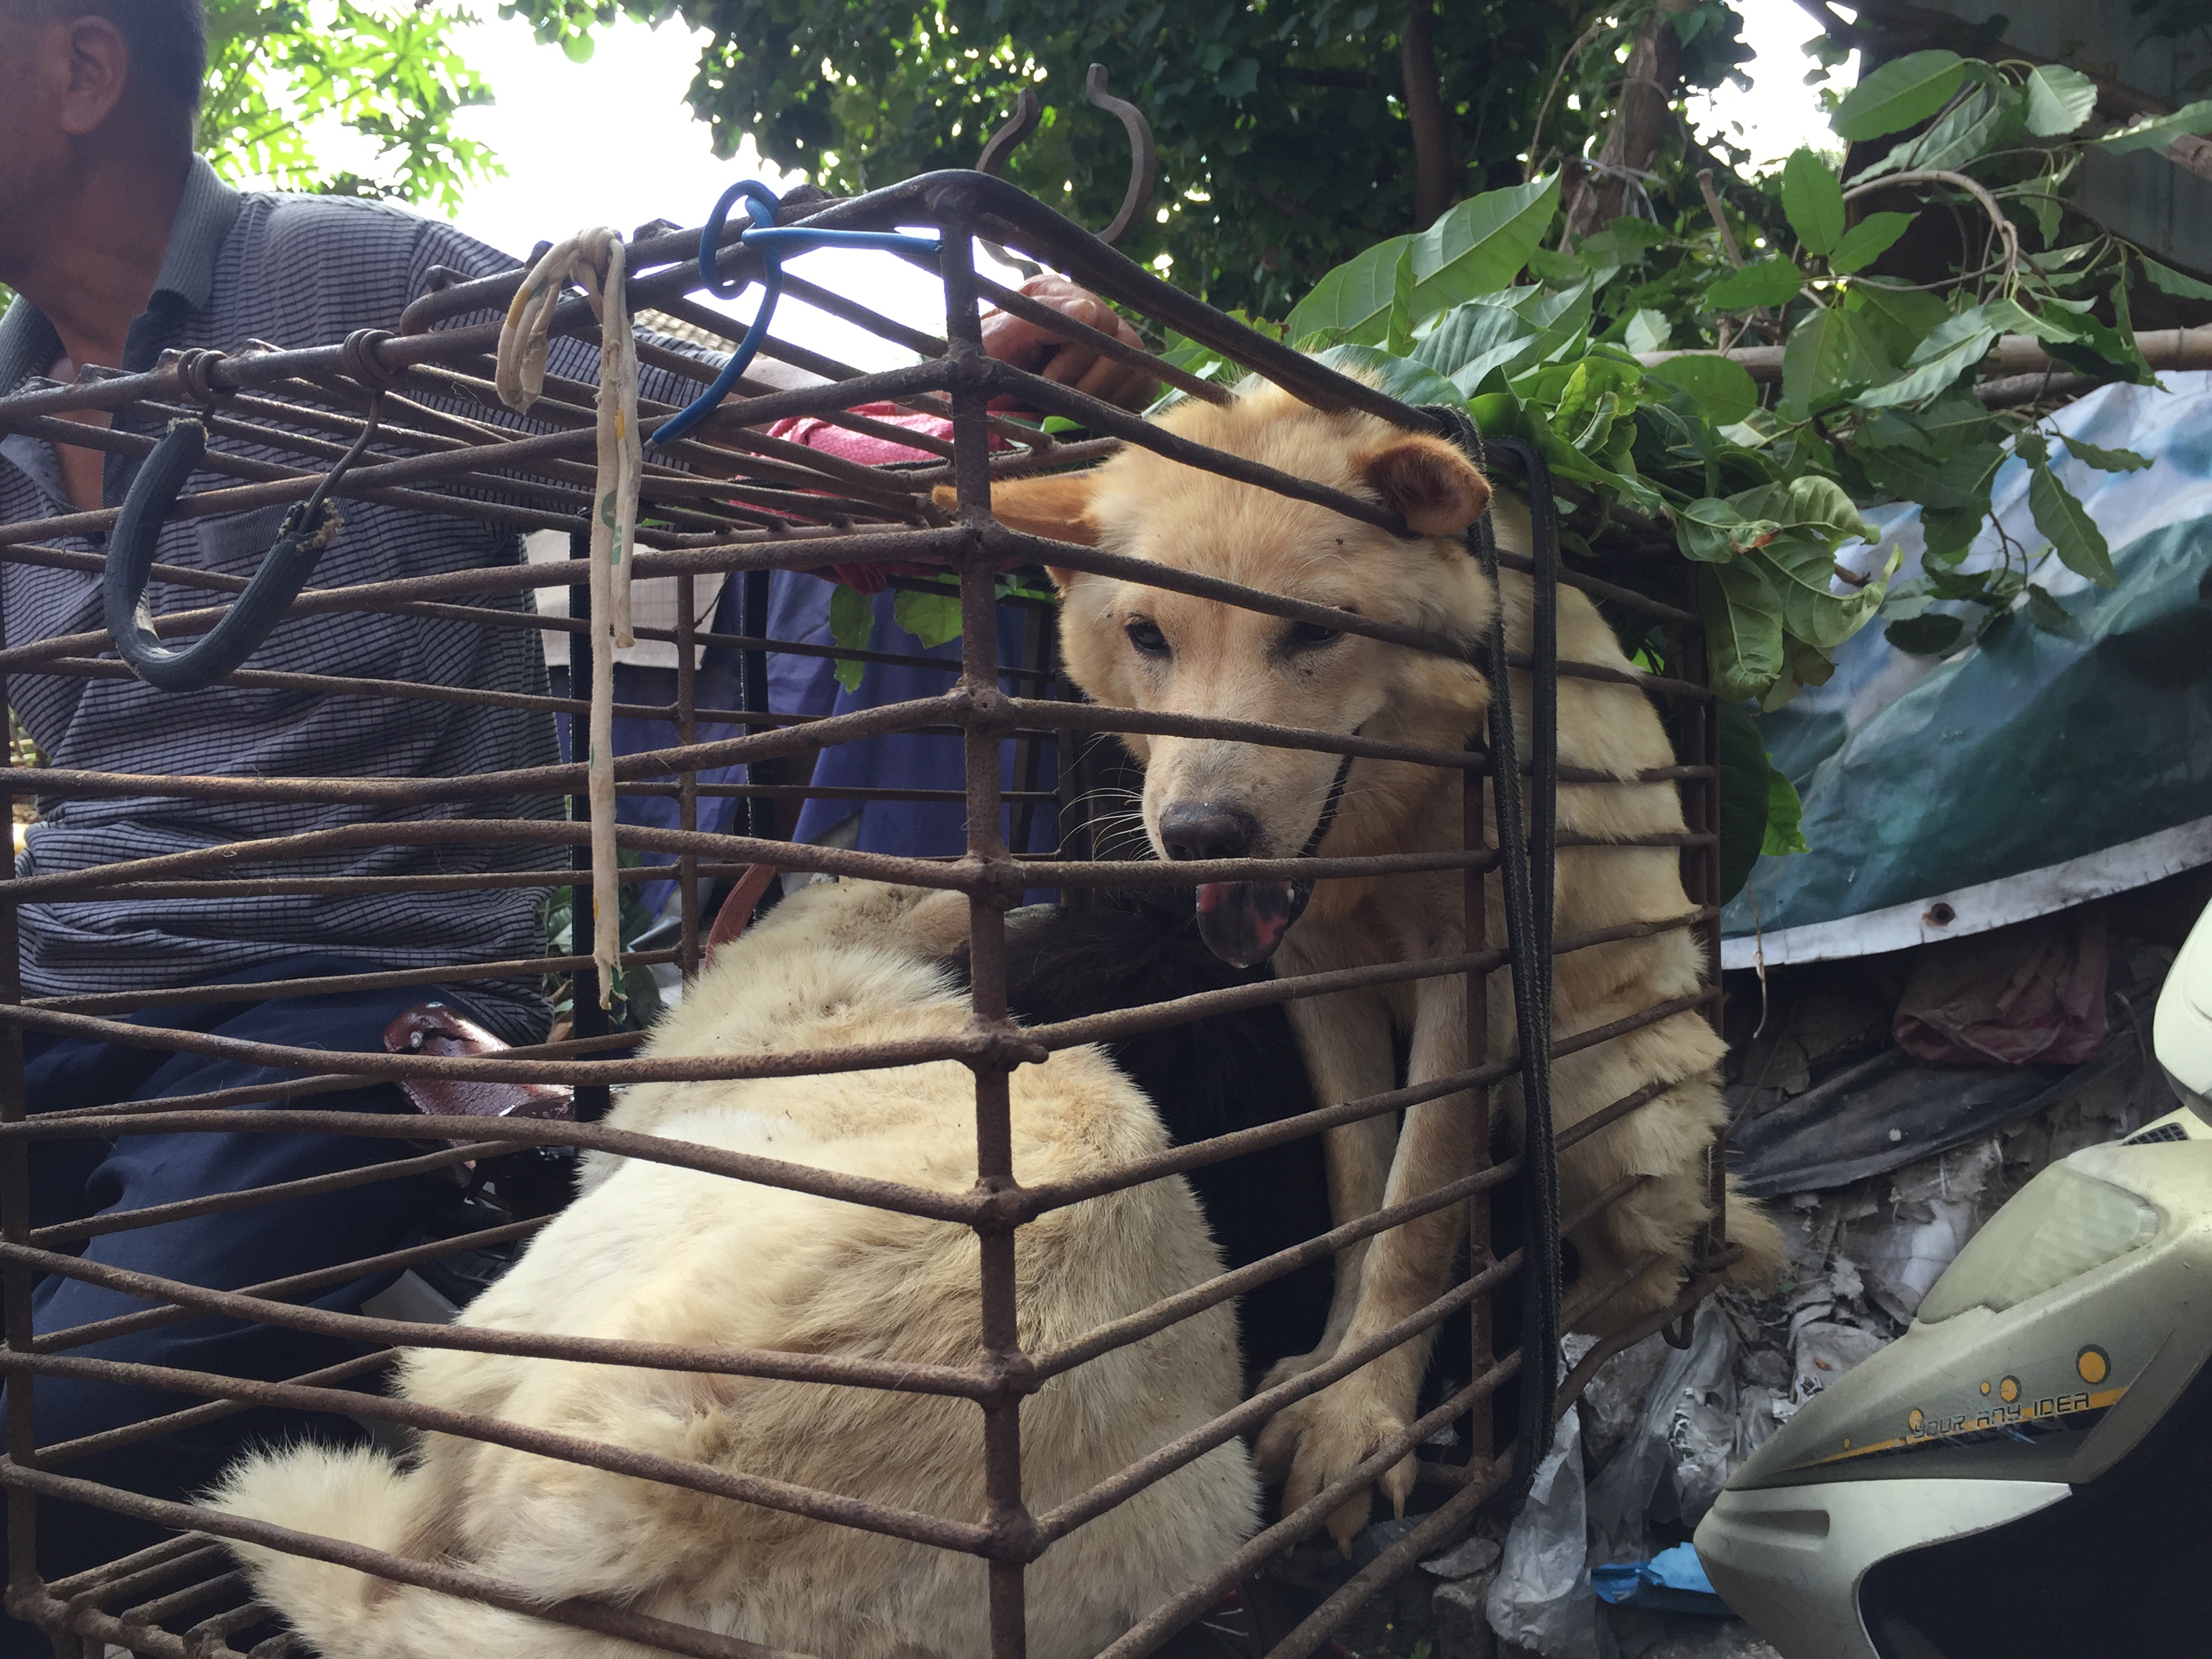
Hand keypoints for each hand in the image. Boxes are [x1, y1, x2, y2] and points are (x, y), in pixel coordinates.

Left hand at [979, 275, 1158, 411]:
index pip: (1095, 318)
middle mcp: (1089, 308)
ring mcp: (1112, 337)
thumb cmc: (983, 369)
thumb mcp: (995, 342)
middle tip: (1054, 401)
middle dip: (1086, 383)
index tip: (1045, 383)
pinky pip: (1144, 383)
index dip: (1072, 360)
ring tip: (1067, 406)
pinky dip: (1118, 403)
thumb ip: (1036, 320)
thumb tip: (1088, 310)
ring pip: (1135, 365)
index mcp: (1055, 292)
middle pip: (1122, 344)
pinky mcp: (1127, 368)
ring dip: (1101, 396)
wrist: (980, 399)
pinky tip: (1088, 409)